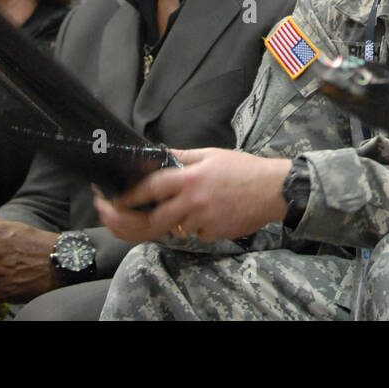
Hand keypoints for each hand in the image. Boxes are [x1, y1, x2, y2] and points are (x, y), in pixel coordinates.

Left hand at [93, 148, 291, 243]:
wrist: (273, 190)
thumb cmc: (243, 169)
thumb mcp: (211, 154)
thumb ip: (182, 157)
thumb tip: (157, 153)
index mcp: (190, 178)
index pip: (151, 188)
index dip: (129, 196)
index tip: (115, 200)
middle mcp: (193, 201)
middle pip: (154, 219)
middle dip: (133, 221)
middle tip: (122, 218)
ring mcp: (203, 220)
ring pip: (174, 228)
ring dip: (169, 222)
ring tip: (177, 209)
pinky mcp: (214, 233)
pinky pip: (194, 233)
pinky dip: (193, 226)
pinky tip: (207, 213)